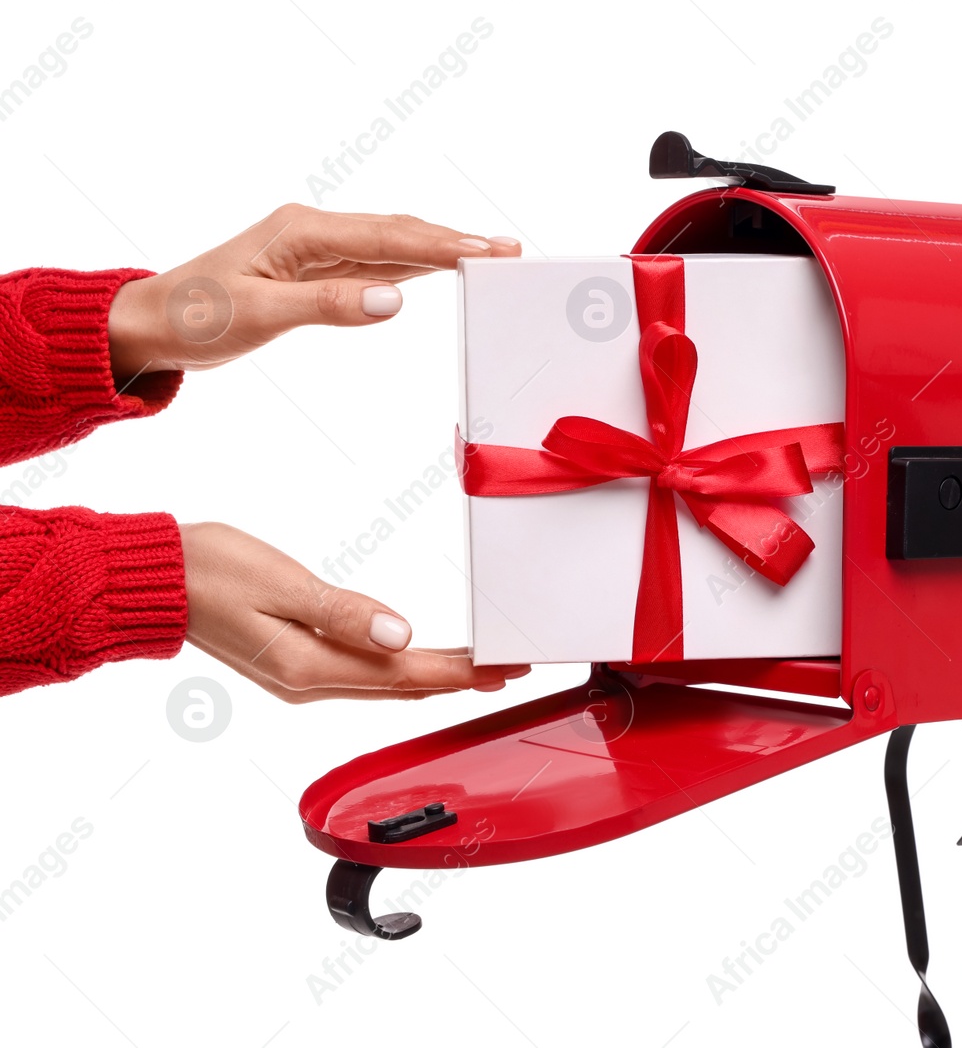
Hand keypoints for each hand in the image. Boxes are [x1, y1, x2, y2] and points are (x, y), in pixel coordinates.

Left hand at [107, 206, 520, 381]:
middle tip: (508, 251)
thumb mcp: (258, 314)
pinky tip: (440, 266)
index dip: (443, 243)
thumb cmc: (194, 318)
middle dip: (456, 240)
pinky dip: (414, 262)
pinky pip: (375, 260)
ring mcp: (315, 248)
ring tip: (490, 255)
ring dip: (441, 248)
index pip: (388, 235)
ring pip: (391, 243)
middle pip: (398, 231)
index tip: (489, 251)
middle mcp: (313, 230)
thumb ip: (329, 305)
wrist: (151, 324)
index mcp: (301, 231)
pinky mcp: (315, 270)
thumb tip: (394, 299)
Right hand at [181, 521, 529, 703]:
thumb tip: (401, 635)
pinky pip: (363, 675)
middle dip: (459, 679)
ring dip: (434, 677)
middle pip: (402, 687)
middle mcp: (308, 682)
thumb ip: (342, 613)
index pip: (404, 676)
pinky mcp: (294, 661)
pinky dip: (400, 670)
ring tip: (480, 669)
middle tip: (510, 668)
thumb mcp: (280, 584)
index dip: (459, 673)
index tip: (502, 667)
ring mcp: (300, 676)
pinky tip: (417, 662)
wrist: (154, 580)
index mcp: (308, 667)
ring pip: (384, 684)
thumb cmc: (209, 570)